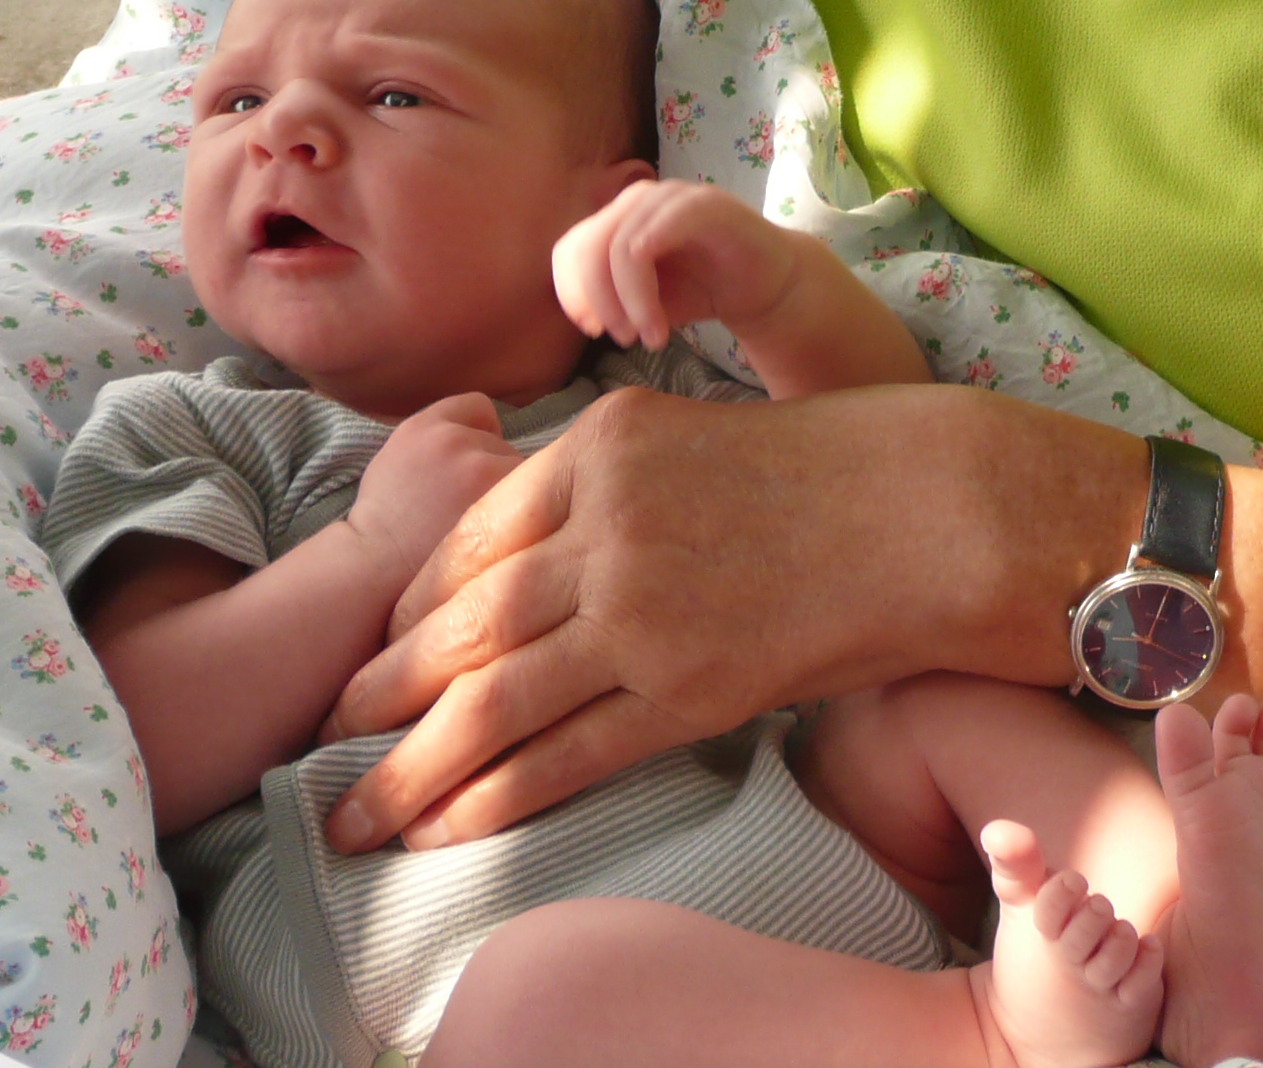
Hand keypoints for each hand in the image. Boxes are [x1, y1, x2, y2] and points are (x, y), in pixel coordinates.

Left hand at [313, 385, 1143, 852]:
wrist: (933, 512)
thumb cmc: (830, 470)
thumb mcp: (692, 435)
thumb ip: (605, 484)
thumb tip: (527, 553)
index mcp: (602, 446)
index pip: (470, 540)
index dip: (409, 607)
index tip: (377, 648)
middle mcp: (608, 523)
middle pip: (462, 621)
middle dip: (383, 688)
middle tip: (329, 734)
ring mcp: (646, 608)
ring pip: (493, 698)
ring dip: (411, 764)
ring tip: (354, 810)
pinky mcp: (690, 687)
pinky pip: (568, 753)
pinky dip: (495, 797)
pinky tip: (446, 827)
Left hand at [553, 179, 799, 351]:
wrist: (768, 286)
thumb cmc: (703, 289)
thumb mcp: (643, 300)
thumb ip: (610, 299)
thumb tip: (583, 315)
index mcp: (618, 219)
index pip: (571, 248)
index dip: (571, 292)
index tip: (591, 330)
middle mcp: (639, 199)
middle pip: (590, 247)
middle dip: (600, 301)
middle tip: (621, 339)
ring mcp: (672, 197)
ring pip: (622, 246)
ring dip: (630, 301)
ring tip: (650, 337)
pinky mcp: (706, 204)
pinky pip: (662, 229)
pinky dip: (649, 275)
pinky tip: (661, 318)